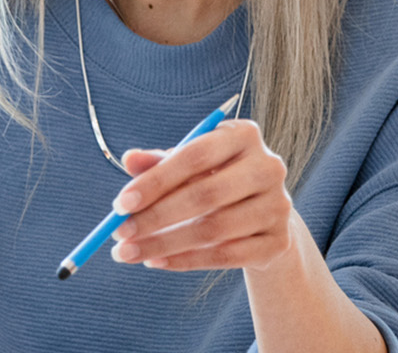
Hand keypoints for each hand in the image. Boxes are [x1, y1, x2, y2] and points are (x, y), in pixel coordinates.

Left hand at [108, 119, 296, 271]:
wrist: (260, 214)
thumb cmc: (214, 180)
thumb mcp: (187, 166)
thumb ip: (158, 162)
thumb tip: (129, 159)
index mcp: (243, 135)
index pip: (195, 156)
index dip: (155, 181)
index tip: (120, 204)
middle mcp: (268, 166)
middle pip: (205, 195)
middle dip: (155, 217)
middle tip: (119, 233)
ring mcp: (278, 206)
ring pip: (213, 230)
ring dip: (164, 244)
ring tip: (129, 252)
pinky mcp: (278, 242)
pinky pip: (225, 256)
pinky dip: (185, 261)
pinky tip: (156, 262)